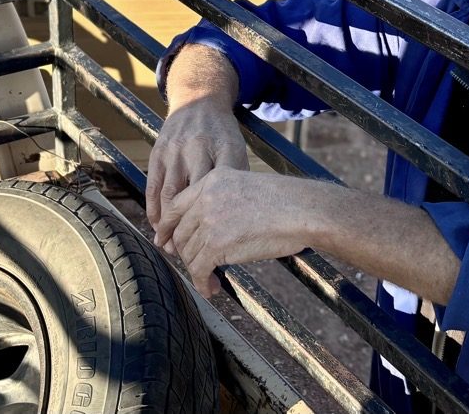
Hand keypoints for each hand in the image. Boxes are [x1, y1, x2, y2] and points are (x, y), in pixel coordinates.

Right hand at [146, 98, 248, 246]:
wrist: (198, 99)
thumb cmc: (222, 133)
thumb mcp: (237, 150)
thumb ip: (236, 180)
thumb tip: (239, 220)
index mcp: (221, 151)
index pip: (219, 194)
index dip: (216, 222)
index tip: (217, 246)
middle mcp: (195, 151)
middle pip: (190, 199)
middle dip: (188, 229)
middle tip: (189, 256)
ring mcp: (173, 152)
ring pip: (168, 196)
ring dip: (168, 225)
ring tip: (171, 248)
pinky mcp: (157, 153)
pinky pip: (153, 187)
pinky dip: (154, 209)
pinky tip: (158, 227)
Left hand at [160, 168, 316, 296]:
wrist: (302, 210)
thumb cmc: (285, 202)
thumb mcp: (245, 187)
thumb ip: (221, 200)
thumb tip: (207, 229)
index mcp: (212, 180)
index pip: (176, 206)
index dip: (167, 227)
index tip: (165, 241)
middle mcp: (206, 197)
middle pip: (180, 232)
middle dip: (183, 253)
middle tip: (192, 266)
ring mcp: (210, 220)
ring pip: (189, 253)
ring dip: (197, 271)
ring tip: (209, 280)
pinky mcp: (218, 244)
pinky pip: (199, 269)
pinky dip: (202, 283)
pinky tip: (211, 288)